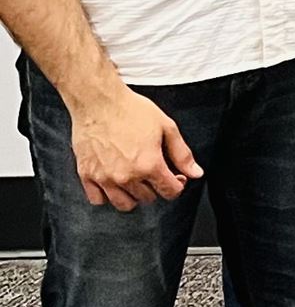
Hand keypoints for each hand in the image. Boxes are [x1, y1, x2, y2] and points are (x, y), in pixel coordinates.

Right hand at [69, 83, 199, 210]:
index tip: (175, 177)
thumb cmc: (132, 111)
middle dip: (156, 188)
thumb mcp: (167, 128)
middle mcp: (126, 176)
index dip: (178, 185)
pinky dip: (107, 196)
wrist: (99, 102)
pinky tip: (113, 182)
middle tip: (154, 172)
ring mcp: (104, 178)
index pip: (170, 192)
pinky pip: (98, 200)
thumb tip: (196, 173)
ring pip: (124, 204)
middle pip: (148, 198)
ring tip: (136, 180)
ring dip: (133, 196)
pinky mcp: (86, 175)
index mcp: (149, 165)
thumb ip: (182, 154)